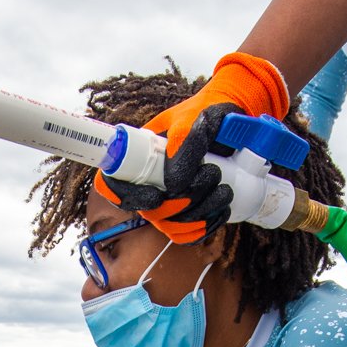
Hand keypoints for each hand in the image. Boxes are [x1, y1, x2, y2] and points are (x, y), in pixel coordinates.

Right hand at [95, 52, 289, 242]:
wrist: (234, 121)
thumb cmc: (209, 112)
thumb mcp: (196, 119)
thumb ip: (182, 144)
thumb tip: (174, 184)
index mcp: (138, 155)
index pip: (112, 184)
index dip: (126, 196)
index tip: (156, 196)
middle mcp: (149, 180)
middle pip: (148, 212)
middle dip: (181, 203)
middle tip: (210, 175)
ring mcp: (168, 198)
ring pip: (170, 226)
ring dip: (199, 213)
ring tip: (224, 188)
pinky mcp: (188, 212)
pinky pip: (187, 234)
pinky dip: (206, 227)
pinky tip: (222, 208)